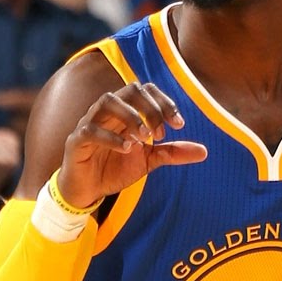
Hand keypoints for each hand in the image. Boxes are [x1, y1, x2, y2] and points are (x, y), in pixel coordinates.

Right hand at [57, 82, 206, 208]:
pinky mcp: (77, 140)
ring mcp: (90, 122)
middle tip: (161, 132)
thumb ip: (172, 152)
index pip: (146, 90)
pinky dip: (111, 137)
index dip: (165, 102)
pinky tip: (127, 148)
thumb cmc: (115, 168)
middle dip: (151, 107)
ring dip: (131, 116)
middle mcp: (108, 111)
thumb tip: (204, 151)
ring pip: (108, 100)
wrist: (88, 190)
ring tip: (145, 137)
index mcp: (126, 111)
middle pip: (130, 90)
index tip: (179, 124)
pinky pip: (91, 129)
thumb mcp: (149, 161)